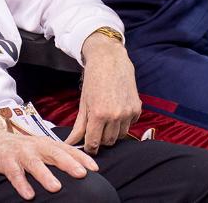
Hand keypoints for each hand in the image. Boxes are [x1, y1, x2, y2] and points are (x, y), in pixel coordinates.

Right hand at [0, 127, 98, 199]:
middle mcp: (36, 146)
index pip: (67, 149)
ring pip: (35, 164)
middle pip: (55, 154)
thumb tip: (78, 171)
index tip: (95, 169)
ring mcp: (21, 153)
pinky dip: (22, 183)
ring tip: (56, 188)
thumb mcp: (38, 149)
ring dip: (46, 175)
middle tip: (82, 174)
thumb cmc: (19, 148)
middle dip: (69, 164)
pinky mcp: (6, 161)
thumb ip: (55, 157)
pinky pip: (14, 173)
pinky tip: (28, 195)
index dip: (81, 158)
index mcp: (46, 143)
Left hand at [64, 33, 140, 154]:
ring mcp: (128, 113)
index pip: (94, 143)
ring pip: (120, 136)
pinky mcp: (137, 109)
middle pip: (108, 142)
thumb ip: (78, 127)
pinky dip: (123, 123)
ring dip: (113, 132)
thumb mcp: (83, 103)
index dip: (89, 147)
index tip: (88, 145)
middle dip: (101, 139)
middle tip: (96, 128)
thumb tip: (69, 144)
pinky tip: (117, 110)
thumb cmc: (93, 80)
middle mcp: (115, 116)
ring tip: (106, 119)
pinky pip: (130, 125)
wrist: (110, 60)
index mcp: (99, 115)